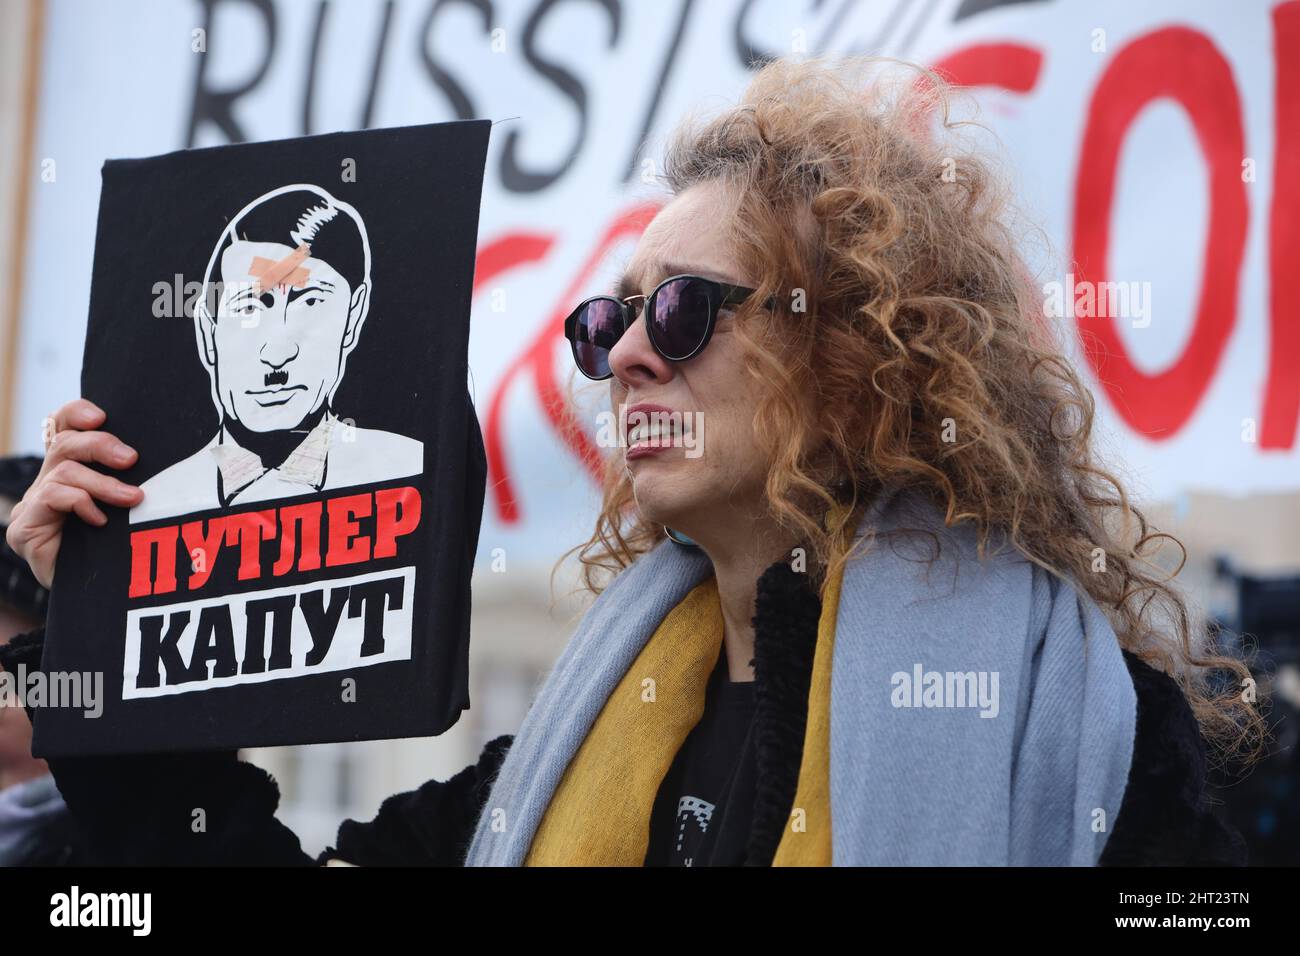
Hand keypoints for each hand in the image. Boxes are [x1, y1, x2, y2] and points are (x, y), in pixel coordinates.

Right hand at [5, 399, 143, 588]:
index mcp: (71, 469)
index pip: (63, 426)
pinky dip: (81, 503)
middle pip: (65, 443)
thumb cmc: (120, 548)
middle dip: (100, 445)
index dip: (76, 413)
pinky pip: (52, 498)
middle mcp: (47, 481)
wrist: (96, 598)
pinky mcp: (24, 527)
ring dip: (103, 483)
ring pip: (64, 471)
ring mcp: (33, 504)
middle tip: (131, 459)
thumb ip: (131, 480)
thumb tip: (171, 457)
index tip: (102, 415)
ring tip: (132, 498)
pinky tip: (100, 521)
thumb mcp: (130, 507)